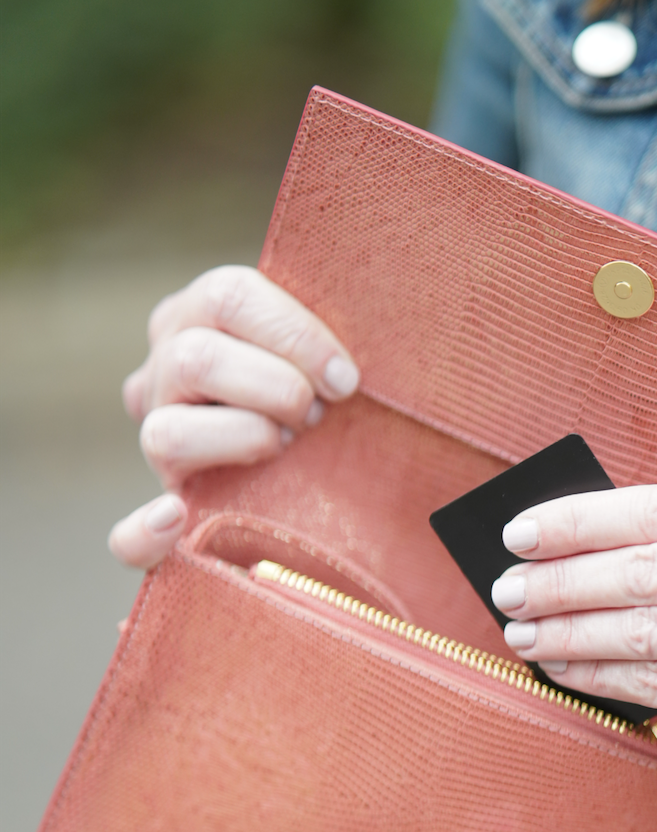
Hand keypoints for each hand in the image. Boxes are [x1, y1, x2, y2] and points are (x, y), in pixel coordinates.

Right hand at [108, 266, 358, 567]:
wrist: (318, 463)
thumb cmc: (328, 388)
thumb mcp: (320, 346)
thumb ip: (322, 334)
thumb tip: (351, 368)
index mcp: (197, 314)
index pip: (229, 295)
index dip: (296, 335)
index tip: (346, 379)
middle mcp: (162, 372)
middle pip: (195, 359)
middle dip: (276, 388)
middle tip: (317, 413)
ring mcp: (154, 438)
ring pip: (166, 434)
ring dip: (246, 439)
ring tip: (286, 445)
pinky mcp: (161, 513)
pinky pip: (128, 537)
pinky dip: (147, 533)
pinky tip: (177, 519)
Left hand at [491, 485, 656, 831]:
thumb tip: (597, 554)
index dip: (583, 518)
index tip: (524, 530)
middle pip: (643, 565)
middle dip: (560, 578)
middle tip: (506, 588)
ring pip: (642, 625)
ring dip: (567, 630)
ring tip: (521, 632)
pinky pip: (656, 683)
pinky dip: (597, 678)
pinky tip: (562, 672)